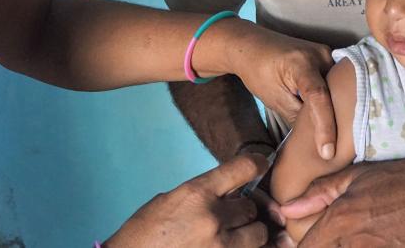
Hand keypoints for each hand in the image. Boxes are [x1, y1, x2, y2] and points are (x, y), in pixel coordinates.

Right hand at [106, 154, 270, 247]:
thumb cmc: (143, 234)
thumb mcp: (169, 201)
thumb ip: (202, 195)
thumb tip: (230, 193)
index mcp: (196, 193)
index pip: (242, 169)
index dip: (257, 164)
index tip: (261, 165)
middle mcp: (212, 218)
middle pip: (252, 207)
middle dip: (245, 211)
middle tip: (233, 216)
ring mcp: (220, 246)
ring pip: (258, 234)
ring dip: (250, 235)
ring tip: (232, 237)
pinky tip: (232, 246)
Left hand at [230, 26, 336, 159]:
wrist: (252, 45)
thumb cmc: (258, 71)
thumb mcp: (274, 99)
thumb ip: (298, 117)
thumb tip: (316, 140)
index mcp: (301, 63)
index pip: (318, 97)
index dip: (325, 126)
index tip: (327, 152)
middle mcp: (320, 54)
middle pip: (336, 93)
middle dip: (340, 122)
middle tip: (340, 150)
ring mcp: (327, 53)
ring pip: (339, 89)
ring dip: (341, 110)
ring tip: (342, 137)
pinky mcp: (328, 57)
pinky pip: (337, 82)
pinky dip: (337, 99)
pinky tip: (339, 118)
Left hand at [279, 157, 404, 246]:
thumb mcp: (359, 176)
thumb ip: (320, 193)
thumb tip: (286, 207)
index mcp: (342, 220)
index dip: (300, 247)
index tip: (300, 243)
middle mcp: (357, 244)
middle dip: (327, 247)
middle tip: (336, 238)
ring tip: (363, 238)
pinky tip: (384, 241)